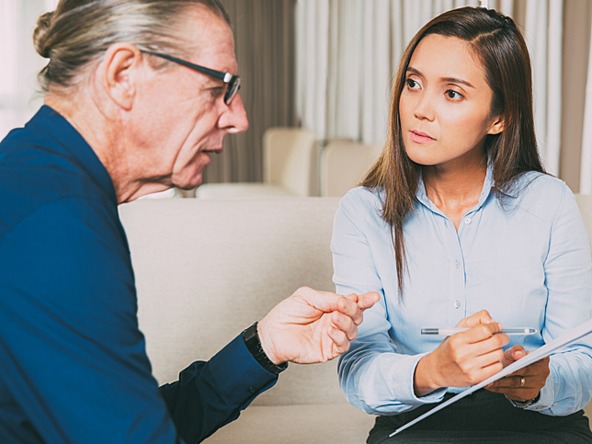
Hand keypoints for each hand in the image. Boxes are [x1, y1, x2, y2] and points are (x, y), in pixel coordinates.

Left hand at [257, 286, 378, 364]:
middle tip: (343, 306)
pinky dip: (339, 336)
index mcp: (332, 307)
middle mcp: (335, 321)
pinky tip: (330, 330)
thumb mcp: (307, 296)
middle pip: (357, 316)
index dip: (365, 300)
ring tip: (333, 318)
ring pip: (353, 331)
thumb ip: (328, 298)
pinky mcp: (328, 350)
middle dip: (354, 309)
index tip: (374, 296)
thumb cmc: (287, 313)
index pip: (353, 303)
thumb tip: (346, 299)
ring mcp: (332, 336)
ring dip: (346, 323)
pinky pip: (343, 345)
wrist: (272, 333)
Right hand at [415, 310, 508, 395]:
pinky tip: (490, 359)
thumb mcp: (457, 330)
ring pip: (498, 354)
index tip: (497, 326)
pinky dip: (497, 362)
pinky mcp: (475, 378)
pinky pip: (497, 367)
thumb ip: (475, 320)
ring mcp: (469, 367)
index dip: (495, 326)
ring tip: (492, 349)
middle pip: (495, 342)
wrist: (437, 370)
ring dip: (499, 350)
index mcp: (458, 339)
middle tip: (501, 337)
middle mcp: (463, 353)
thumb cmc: (449, 349)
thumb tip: (493, 321)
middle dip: (502, 337)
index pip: (484, 330)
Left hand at [485, 345, 549, 401]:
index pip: (531, 360)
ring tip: (487, 381)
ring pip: (515, 384)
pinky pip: (512, 392)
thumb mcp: (514, 352)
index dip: (519, 365)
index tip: (506, 369)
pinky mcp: (528, 395)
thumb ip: (514, 351)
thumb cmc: (516, 359)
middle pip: (522, 374)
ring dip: (499, 383)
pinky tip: (489, 386)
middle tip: (491, 376)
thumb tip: (517, 354)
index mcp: (541, 358)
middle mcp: (542, 372)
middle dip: (505, 375)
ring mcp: (536, 385)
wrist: (521, 371)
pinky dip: (498, 389)